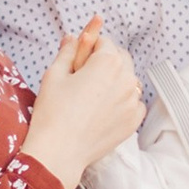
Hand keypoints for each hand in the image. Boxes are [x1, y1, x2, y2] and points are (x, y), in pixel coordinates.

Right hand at [23, 16, 145, 188]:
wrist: (59, 151)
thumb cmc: (53, 110)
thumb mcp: (55, 74)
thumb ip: (68, 51)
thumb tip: (73, 36)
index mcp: (108, 61)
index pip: (104, 42)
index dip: (89, 47)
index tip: (79, 60)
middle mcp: (127, 78)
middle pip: (121, 59)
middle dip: (106, 61)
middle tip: (85, 76)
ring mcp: (133, 101)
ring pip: (128, 81)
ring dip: (116, 81)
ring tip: (93, 95)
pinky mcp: (134, 121)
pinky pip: (133, 103)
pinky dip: (122, 102)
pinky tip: (103, 110)